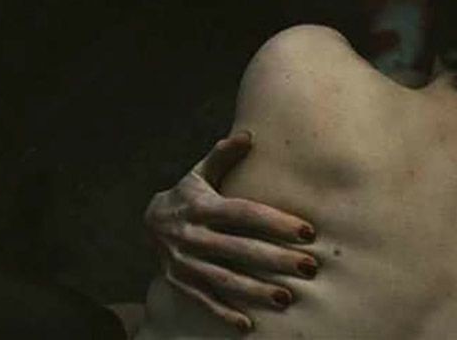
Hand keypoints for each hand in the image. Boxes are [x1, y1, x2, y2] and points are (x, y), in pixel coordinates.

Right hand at [144, 131, 318, 330]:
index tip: (307, 231)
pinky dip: (225, 313)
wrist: (147, 222)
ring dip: (257, 291)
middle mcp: (193, 235)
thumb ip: (223, 155)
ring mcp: (185, 262)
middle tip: (309, 267)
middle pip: (241, 249)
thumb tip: (247, 135)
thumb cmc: (188, 196)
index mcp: (203, 206)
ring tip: (287, 297)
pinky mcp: (181, 282)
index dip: (276, 222)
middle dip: (276, 260)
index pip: (245, 214)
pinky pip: (204, 300)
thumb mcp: (200, 173)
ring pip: (225, 279)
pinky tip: (248, 324)